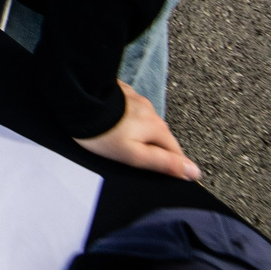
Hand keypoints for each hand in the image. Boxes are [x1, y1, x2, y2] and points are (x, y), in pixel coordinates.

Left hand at [75, 82, 201, 180]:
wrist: (77, 102)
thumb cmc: (103, 133)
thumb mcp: (134, 155)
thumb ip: (164, 163)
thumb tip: (193, 171)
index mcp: (156, 127)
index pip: (175, 151)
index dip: (174, 165)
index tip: (169, 176)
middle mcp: (150, 111)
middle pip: (160, 136)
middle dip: (156, 148)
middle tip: (140, 161)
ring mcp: (134, 99)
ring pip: (144, 122)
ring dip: (141, 132)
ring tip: (125, 144)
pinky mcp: (120, 93)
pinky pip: (130, 110)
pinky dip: (127, 119)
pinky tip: (115, 125)